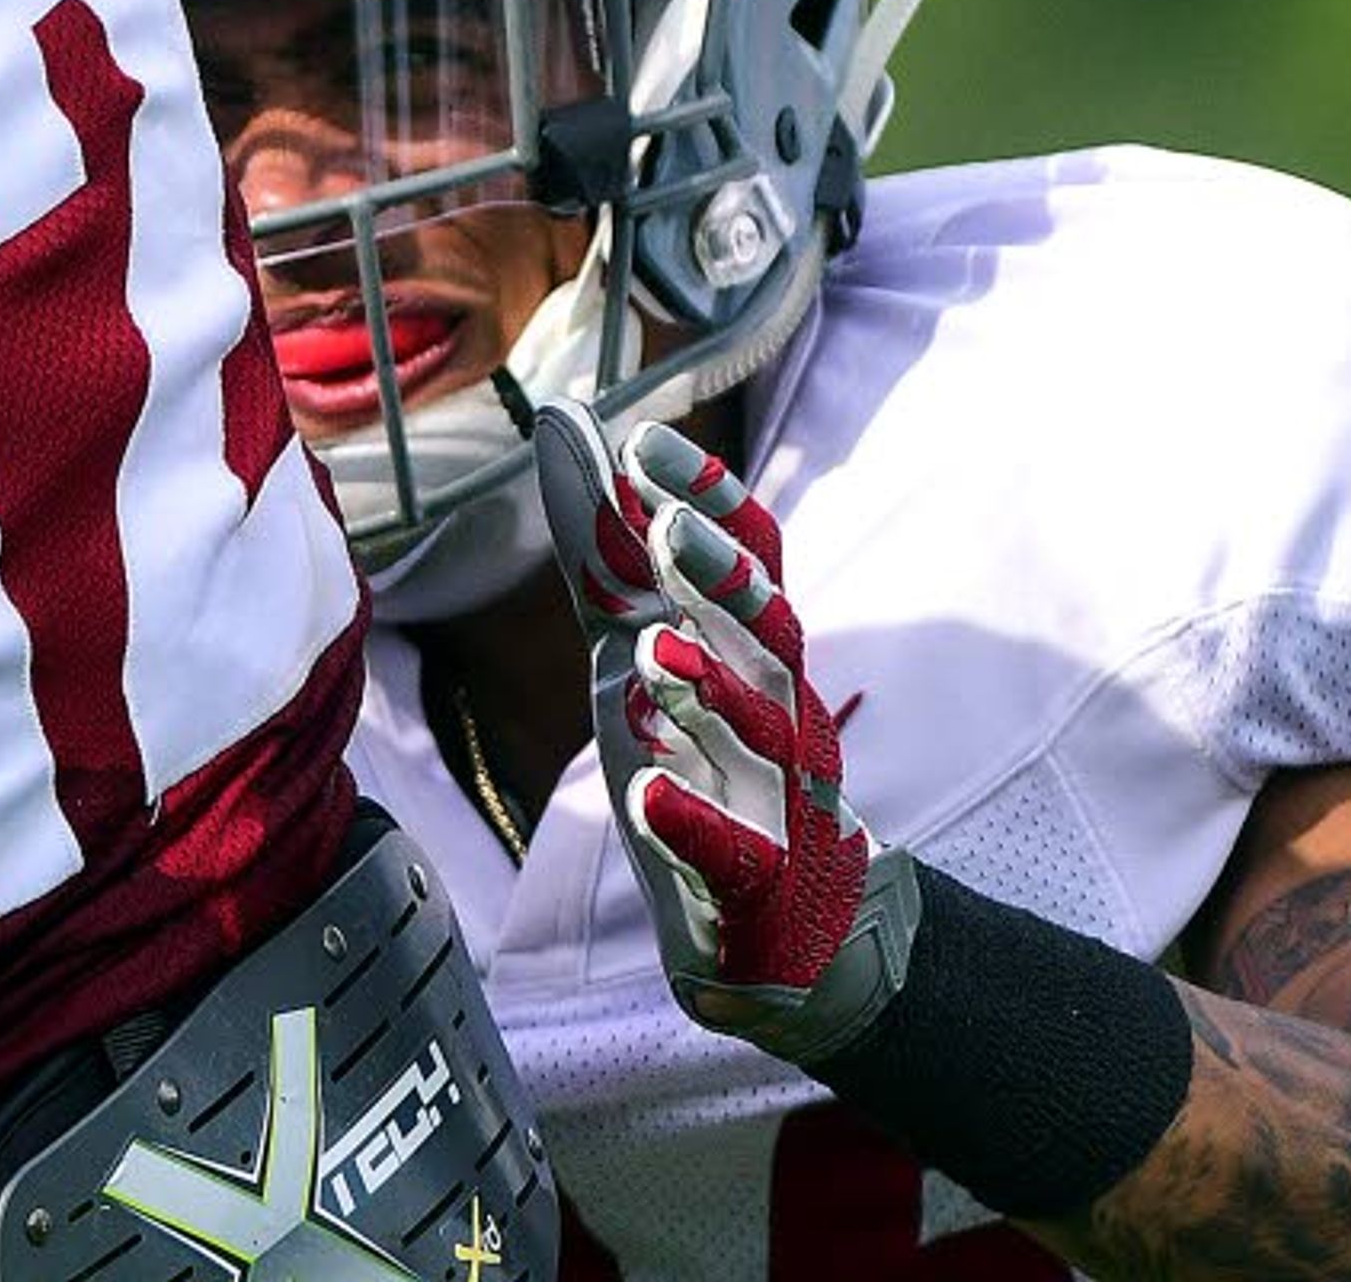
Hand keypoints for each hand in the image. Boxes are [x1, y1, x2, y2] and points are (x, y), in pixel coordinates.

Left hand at [530, 399, 919, 1062]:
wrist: (777, 928)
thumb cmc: (705, 761)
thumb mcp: (637, 644)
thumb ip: (606, 547)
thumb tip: (568, 421)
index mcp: (754, 654)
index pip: (750, 561)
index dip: (709, 502)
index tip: (648, 443)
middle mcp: (782, 714)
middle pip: (771, 636)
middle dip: (724, 581)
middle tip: (668, 529)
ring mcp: (779, 801)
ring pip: (763, 737)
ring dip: (712, 693)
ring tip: (653, 656)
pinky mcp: (759, 886)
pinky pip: (737, 854)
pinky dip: (698, 824)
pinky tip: (656, 794)